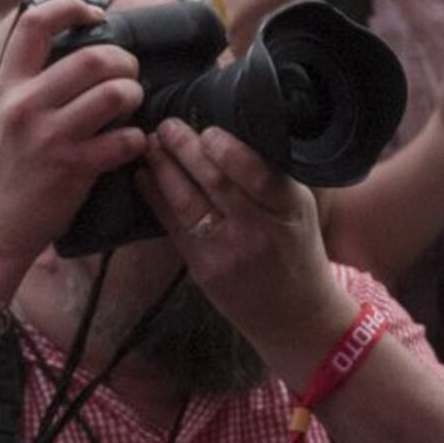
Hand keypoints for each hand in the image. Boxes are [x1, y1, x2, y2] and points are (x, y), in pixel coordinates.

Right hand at [0, 0, 147, 294]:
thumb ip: (24, 83)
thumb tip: (66, 49)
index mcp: (5, 87)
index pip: (34, 23)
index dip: (71, 7)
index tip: (95, 14)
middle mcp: (25, 106)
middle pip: (92, 56)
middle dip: (123, 59)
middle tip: (128, 71)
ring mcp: (49, 137)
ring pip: (115, 93)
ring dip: (134, 93)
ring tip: (132, 101)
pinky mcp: (73, 168)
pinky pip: (124, 140)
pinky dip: (137, 137)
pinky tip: (132, 142)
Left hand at [140, 115, 342, 374]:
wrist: (294, 316)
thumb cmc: (298, 252)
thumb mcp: (299, 210)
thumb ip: (270, 177)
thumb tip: (226, 134)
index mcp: (288, 209)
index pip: (256, 173)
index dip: (227, 149)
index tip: (207, 129)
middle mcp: (257, 231)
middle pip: (215, 183)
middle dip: (185, 150)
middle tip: (167, 125)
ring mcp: (226, 253)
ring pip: (188, 204)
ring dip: (164, 170)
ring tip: (150, 145)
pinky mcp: (203, 270)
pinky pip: (174, 228)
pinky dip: (156, 199)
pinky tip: (144, 178)